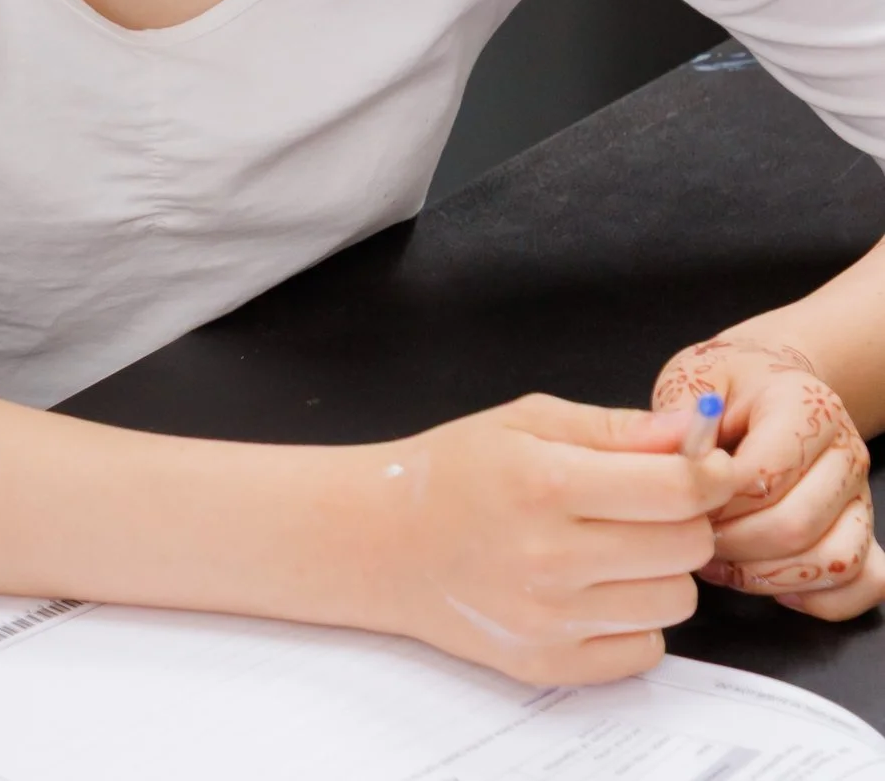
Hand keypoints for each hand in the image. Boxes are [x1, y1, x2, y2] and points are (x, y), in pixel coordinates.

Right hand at [378, 394, 737, 685]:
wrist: (378, 540)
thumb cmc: (451, 473)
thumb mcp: (524, 422)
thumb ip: (615, 427)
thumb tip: (692, 432)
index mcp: (546, 483)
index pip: (679, 489)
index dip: (707, 474)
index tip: (703, 469)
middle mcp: (550, 556)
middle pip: (688, 547)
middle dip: (682, 520)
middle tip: (642, 507)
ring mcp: (549, 619)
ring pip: (676, 602)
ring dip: (658, 573)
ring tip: (611, 550)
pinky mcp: (548, 663)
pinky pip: (645, 650)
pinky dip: (632, 621)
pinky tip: (592, 592)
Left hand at [656, 338, 884, 621]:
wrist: (766, 381)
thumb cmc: (724, 384)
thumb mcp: (692, 379)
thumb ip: (679, 418)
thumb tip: (671, 461)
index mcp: (805, 407)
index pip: (764, 475)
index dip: (713, 501)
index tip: (675, 502)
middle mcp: (845, 453)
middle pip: (797, 526)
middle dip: (732, 544)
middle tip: (688, 536)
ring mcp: (858, 496)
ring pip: (832, 562)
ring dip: (766, 575)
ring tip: (717, 561)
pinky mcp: (861, 529)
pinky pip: (865, 582)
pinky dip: (819, 598)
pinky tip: (769, 583)